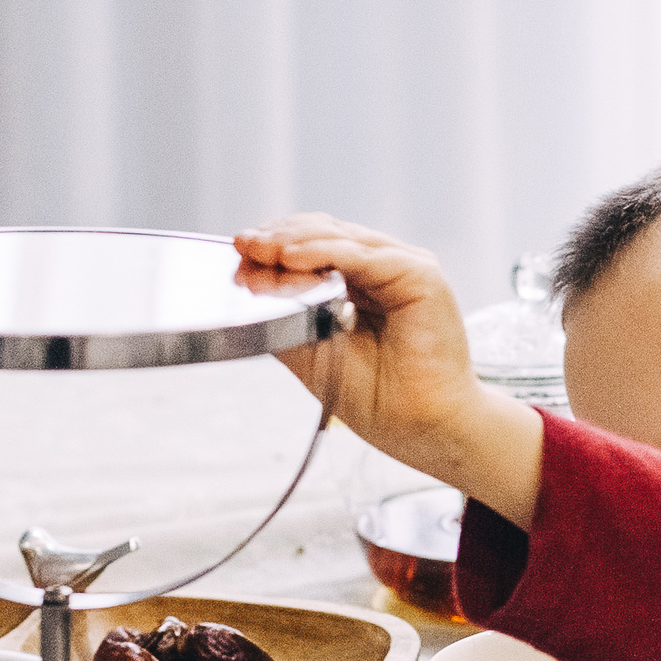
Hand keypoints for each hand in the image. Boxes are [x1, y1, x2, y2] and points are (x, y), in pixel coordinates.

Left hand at [235, 216, 542, 527]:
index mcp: (362, 283)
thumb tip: (249, 281)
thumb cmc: (377, 397)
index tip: (240, 251)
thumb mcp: (312, 350)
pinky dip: (323, 253)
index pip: (314, 245)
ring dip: (294, 242)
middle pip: (324, 233)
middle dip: (278, 237)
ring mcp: (404, 268)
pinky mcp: (420, 275)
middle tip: (243, 245)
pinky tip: (291, 259)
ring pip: (340, 238)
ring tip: (260, 251)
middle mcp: (384, 269)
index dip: (276, 243)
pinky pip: (362, 255)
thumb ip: (285, 314)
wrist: (420, 427)